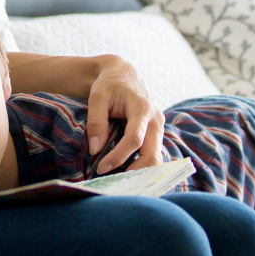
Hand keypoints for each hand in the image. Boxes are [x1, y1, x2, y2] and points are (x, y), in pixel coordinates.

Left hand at [84, 55, 164, 173]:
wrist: (123, 74)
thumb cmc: (109, 84)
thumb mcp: (97, 97)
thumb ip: (96, 121)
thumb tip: (95, 149)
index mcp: (142, 108)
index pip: (134, 139)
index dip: (119, 156)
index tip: (102, 168)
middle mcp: (155, 119)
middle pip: (152, 154)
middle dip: (135, 171)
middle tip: (114, 181)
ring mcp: (159, 126)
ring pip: (156, 157)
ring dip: (140, 171)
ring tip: (120, 179)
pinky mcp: (156, 132)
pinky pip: (154, 153)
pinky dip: (143, 165)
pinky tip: (127, 171)